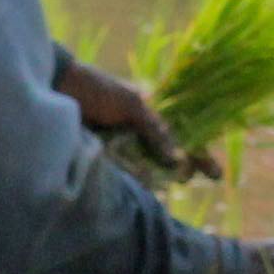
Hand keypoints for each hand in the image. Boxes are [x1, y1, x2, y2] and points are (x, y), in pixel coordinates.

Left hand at [59, 59, 209, 178]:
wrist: (58, 90)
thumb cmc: (97, 89)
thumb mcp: (131, 104)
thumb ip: (155, 129)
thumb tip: (177, 160)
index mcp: (150, 117)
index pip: (183, 138)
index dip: (200, 156)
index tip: (215, 175)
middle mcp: (138, 135)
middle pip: (169, 160)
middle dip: (182, 170)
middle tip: (185, 176)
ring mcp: (122, 149)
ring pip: (149, 171)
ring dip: (158, 177)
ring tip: (165, 179)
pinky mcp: (105, 161)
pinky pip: (126, 175)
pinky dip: (135, 179)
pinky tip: (142, 183)